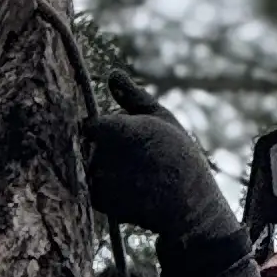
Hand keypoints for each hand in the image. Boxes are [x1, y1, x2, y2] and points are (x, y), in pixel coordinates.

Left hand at [83, 76, 233, 249]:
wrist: (189, 202)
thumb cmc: (178, 155)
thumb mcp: (160, 118)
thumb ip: (132, 96)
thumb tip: (112, 74)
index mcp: (113, 128)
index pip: (89, 126)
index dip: (103, 132)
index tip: (121, 139)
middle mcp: (101, 154)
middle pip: (88, 148)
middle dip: (104, 152)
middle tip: (136, 161)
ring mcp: (99, 180)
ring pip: (90, 169)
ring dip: (105, 171)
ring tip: (136, 176)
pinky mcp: (100, 202)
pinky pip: (92, 191)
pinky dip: (106, 191)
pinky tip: (131, 191)